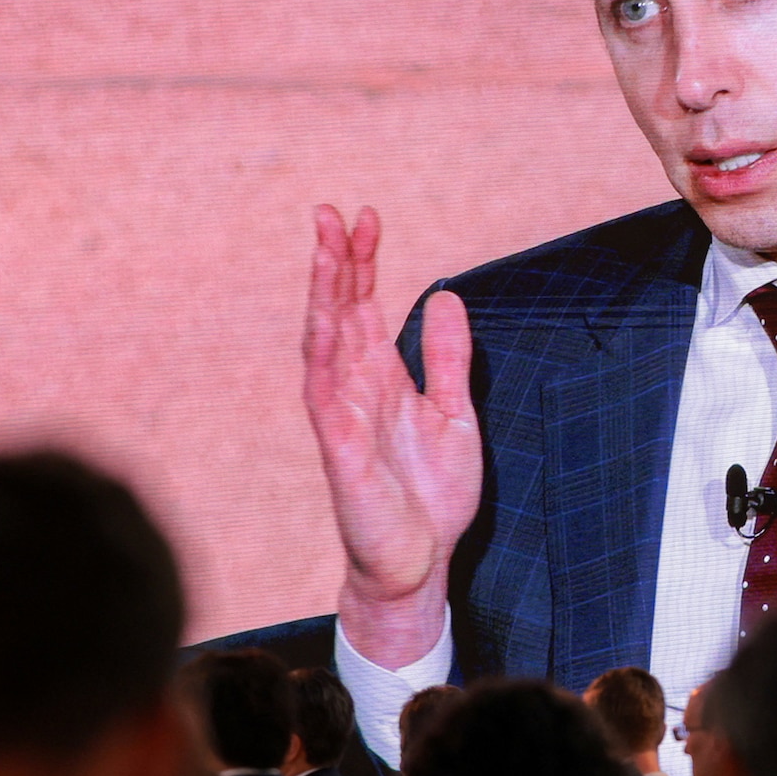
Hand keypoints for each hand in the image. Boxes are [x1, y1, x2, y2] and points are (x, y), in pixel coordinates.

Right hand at [303, 204, 480, 667]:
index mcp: (379, 377)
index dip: (362, 261)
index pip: (362, 306)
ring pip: (322, 346)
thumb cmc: (429, 494)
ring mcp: (342, 420)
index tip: (368, 216)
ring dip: (322, 299)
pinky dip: (326, 363)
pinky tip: (328, 326)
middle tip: (331, 212)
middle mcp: (353, 391)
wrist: (420, 563)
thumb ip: (446, 357)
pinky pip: (326, 402)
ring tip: (325, 252)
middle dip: (334, 263)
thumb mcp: (454, 412)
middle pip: (335, 314)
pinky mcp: (342, 456)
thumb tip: (443, 295)